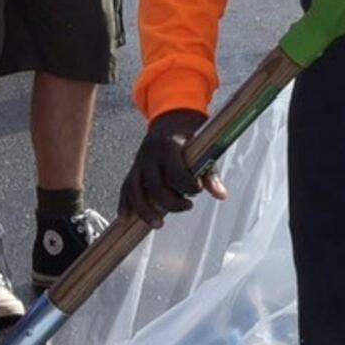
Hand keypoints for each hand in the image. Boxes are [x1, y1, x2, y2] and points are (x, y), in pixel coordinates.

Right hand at [122, 109, 216, 226]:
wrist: (170, 119)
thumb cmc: (189, 136)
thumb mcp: (203, 149)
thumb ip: (209, 173)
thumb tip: (221, 195)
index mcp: (168, 146)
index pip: (176, 174)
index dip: (189, 187)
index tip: (198, 190)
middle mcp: (150, 154)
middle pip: (155, 187)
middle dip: (171, 203)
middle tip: (188, 206)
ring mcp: (139, 162)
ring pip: (135, 190)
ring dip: (144, 210)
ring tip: (158, 224)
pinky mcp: (133, 169)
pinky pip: (125, 188)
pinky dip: (124, 204)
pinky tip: (124, 219)